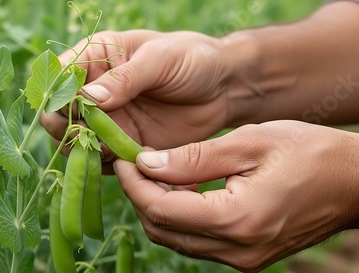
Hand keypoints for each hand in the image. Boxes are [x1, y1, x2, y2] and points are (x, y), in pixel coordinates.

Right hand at [40, 30, 241, 161]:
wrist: (223, 89)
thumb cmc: (192, 59)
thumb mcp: (160, 59)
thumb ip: (125, 78)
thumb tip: (88, 97)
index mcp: (97, 59)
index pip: (61, 75)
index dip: (58, 92)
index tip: (71, 106)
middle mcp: (95, 92)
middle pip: (58, 114)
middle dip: (66, 126)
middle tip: (88, 132)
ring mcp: (108, 121)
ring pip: (74, 141)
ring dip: (83, 149)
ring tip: (107, 148)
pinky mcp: (123, 145)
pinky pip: (102, 161)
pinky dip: (106, 165)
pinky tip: (125, 160)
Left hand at [114, 120, 358, 271]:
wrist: (353, 183)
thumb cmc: (309, 153)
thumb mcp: (249, 142)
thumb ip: (194, 158)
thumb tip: (147, 164)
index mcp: (237, 220)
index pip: (160, 209)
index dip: (134, 183)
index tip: (124, 156)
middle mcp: (236, 250)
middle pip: (162, 229)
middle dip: (141, 195)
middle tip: (136, 162)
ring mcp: (242, 259)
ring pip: (176, 238)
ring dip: (159, 205)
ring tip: (159, 171)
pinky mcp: (246, 256)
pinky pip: (197, 241)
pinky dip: (181, 215)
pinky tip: (186, 187)